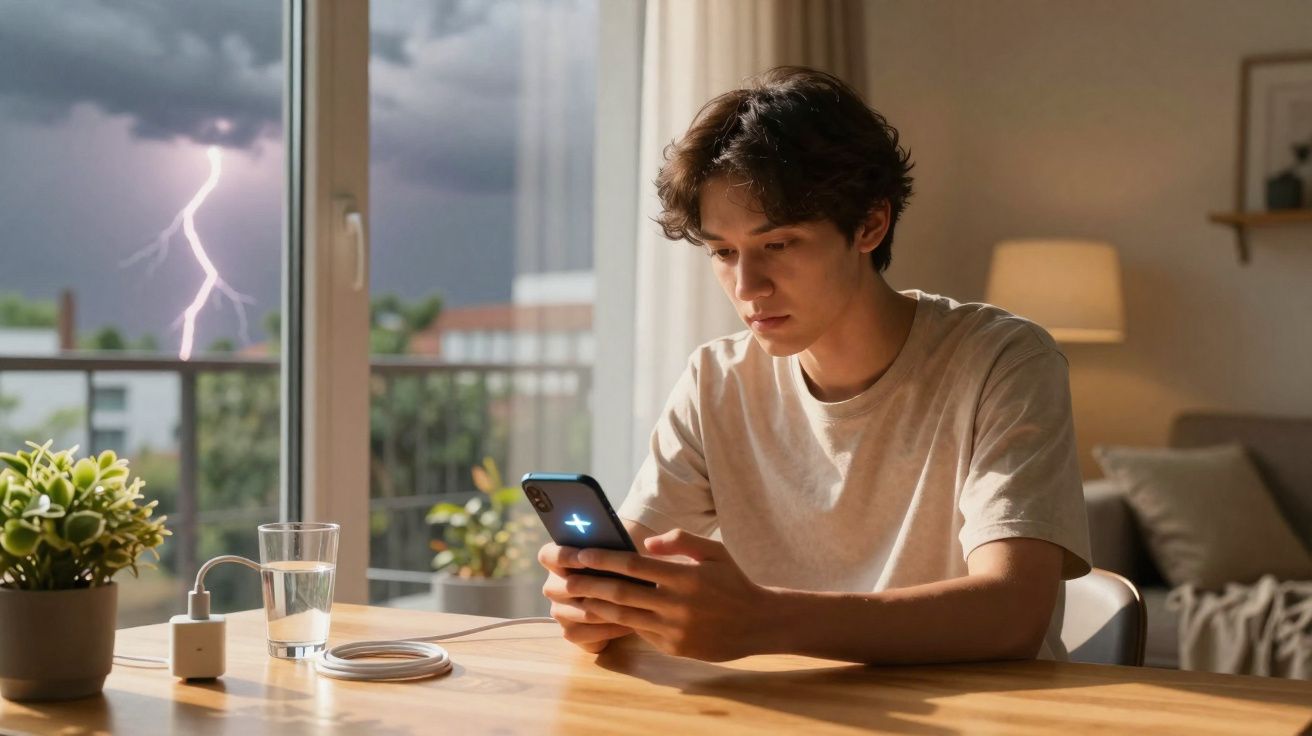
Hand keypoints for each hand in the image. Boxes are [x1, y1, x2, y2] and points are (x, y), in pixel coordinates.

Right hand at [538, 542, 633, 652]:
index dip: (565, 556)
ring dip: (609, 610)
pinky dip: (609, 630)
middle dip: (595, 587)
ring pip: (582, 612)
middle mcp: (554, 586)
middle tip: (621, 587)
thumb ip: (618, 542)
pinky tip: (629, 624)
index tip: (585, 557)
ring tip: (634, 607)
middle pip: (565, 587)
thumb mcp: (624, 546)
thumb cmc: (626, 563)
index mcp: (559, 560)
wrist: (633, 594)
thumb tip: (620, 544)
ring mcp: (560, 611)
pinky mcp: (571, 632)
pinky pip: (584, 634)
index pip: (549, 555)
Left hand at [560, 529, 773, 661]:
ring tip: (574, 596)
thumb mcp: (714, 551)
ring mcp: (675, 629)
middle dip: (588, 583)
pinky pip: (640, 631)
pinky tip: (602, 612)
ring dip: (596, 605)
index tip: (581, 554)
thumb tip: (646, 544)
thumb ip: (681, 540)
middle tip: (564, 576)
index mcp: (685, 576)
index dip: (604, 559)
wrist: (758, 623)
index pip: (634, 565)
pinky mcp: (674, 647)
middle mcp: (678, 604)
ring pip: (624, 616)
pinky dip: (619, 621)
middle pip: (621, 592)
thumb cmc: (732, 581)